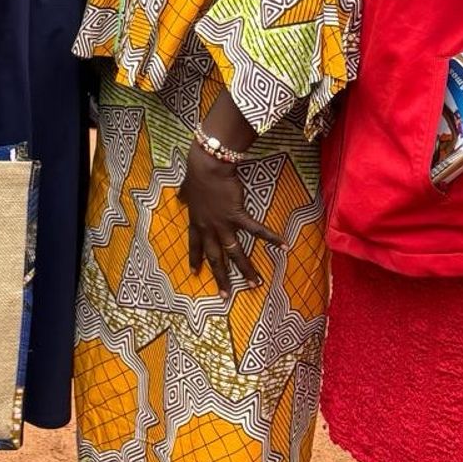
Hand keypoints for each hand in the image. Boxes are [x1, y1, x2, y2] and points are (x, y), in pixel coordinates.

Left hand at [177, 144, 283, 296]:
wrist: (208, 166)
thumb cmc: (197, 174)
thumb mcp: (187, 188)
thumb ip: (184, 196)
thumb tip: (179, 197)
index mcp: (196, 221)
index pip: (195, 245)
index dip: (195, 259)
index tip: (194, 273)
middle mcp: (209, 228)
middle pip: (215, 258)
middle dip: (221, 277)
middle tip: (225, 295)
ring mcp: (224, 224)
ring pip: (235, 252)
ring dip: (246, 269)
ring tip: (255, 284)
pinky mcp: (238, 216)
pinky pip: (256, 230)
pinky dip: (271, 238)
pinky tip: (284, 246)